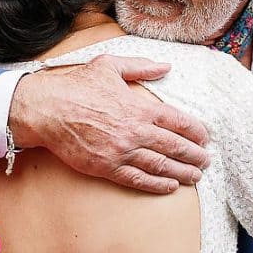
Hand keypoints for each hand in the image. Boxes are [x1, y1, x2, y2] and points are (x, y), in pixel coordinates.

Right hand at [9, 55, 209, 193]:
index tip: (205, 137)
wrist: (46, 109)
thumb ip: (141, 66)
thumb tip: (165, 66)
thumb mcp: (110, 65)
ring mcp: (121, 152)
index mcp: (139, 107)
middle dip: (194, 155)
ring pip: (160, 166)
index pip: (178, 121)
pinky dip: (156, 185)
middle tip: (206, 161)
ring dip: (182, 173)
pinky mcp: (106, 167)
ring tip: (196, 177)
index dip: (195, 131)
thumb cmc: (76, 85)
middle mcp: (134, 131)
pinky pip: (137, 179)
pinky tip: (170, 187)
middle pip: (174, 147)